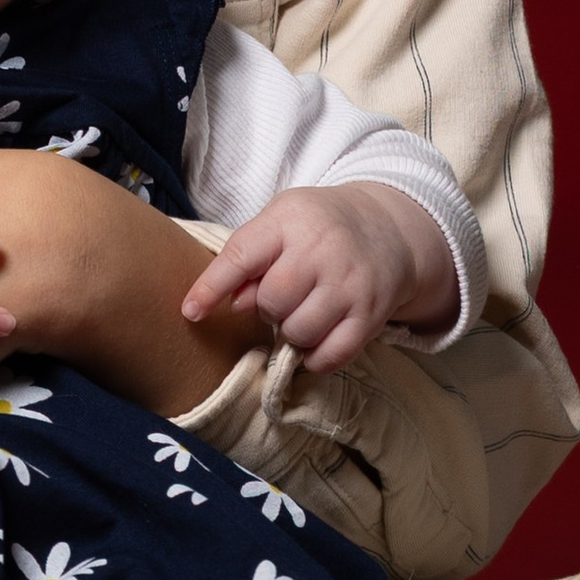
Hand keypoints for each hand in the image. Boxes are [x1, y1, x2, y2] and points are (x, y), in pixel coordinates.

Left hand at [180, 181, 457, 373]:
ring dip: (291, 332)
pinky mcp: (371, 314)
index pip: (241, 256)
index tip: (190, 312)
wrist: (389, 228)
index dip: (210, 288)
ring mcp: (350, 284)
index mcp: (289, 221)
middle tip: (279, 299)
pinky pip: (333, 354)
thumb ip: (250, 255)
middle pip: (273, 300)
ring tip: (300, 313)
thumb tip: (232, 304)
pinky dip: (316, 358)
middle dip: (267, 308)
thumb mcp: (280, 221)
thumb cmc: (318, 226)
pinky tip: (315, 342)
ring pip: (300, 331)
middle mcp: (322, 250)